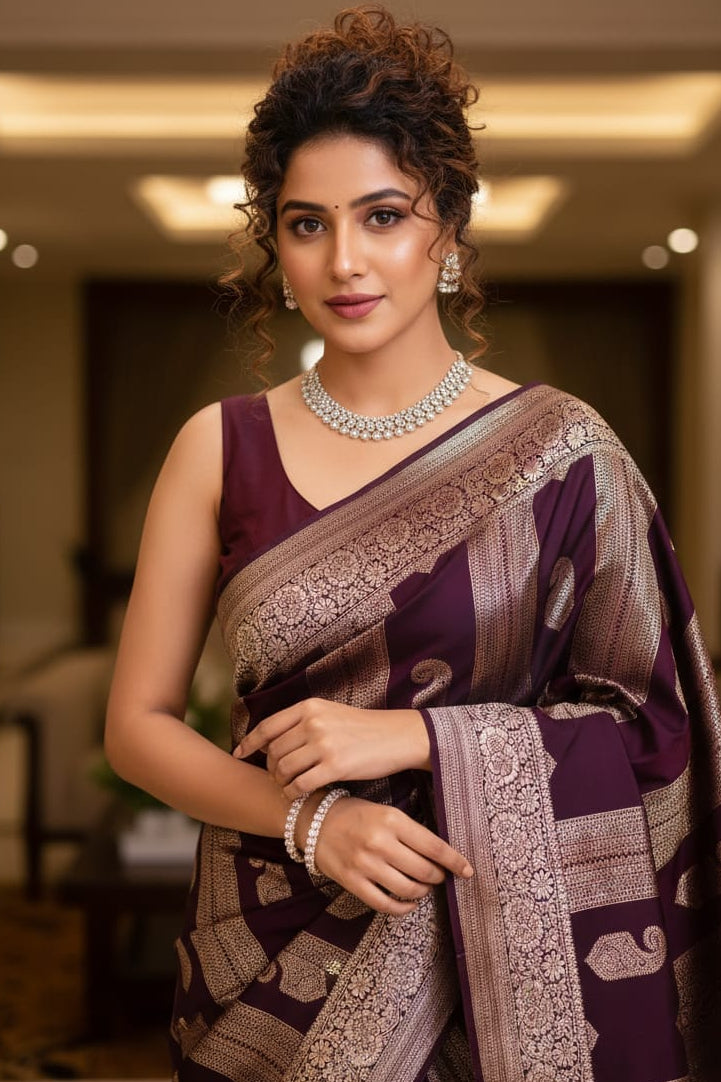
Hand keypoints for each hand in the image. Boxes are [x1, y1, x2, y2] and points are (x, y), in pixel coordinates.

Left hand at [233, 697, 430, 797]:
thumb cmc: (363, 728)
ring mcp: (324, 744)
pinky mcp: (335, 766)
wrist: (397, 736)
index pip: (267, 726)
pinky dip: (293, 793)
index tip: (239, 753)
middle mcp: (313, 722)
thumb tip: (271, 741)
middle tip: (278, 777)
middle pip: (273, 752)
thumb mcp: (330, 713)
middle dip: (270, 767)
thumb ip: (302, 722)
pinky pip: (300, 785)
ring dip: (281, 782)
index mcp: (309, 707)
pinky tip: (299, 795)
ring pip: (283, 769)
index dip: (249, 742)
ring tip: (289, 786)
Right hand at [300, 795, 472, 915]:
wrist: (315, 821)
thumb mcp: (385, 812)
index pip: (434, 846)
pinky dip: (403, 908)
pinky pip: (385, 905)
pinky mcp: (353, 882)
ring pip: (408, 889)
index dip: (456, 862)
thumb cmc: (356, 815)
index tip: (468, 870)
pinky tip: (409, 903)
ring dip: (423, 891)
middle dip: (438, 876)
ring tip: (424, 886)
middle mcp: (380, 842)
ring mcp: (365, 864)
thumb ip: (411, 831)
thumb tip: (441, 854)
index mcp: (392, 819)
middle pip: (425, 871)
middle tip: (439, 875)